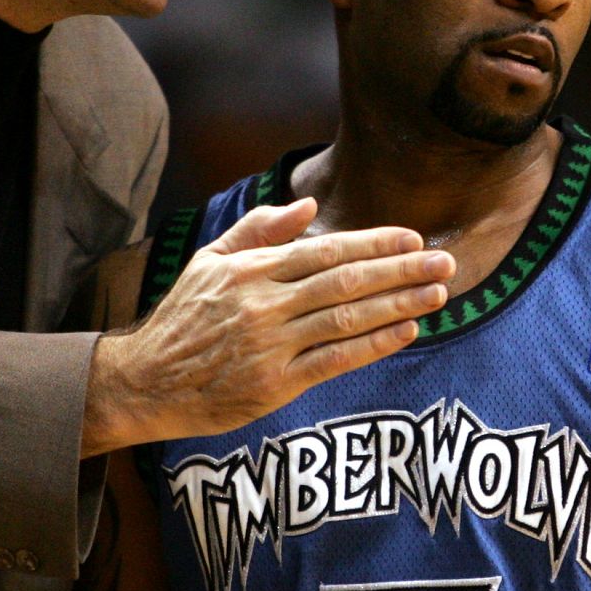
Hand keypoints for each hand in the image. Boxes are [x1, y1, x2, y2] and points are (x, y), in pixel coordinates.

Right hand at [82, 198, 453, 455]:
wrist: (145, 382)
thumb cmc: (182, 320)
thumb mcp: (208, 262)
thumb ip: (258, 230)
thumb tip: (308, 205)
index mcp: (249, 269)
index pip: (325, 249)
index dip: (374, 244)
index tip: (413, 238)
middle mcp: (262, 303)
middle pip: (345, 281)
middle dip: (401, 270)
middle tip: (446, 262)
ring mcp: (269, 346)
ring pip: (346, 319)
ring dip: (398, 305)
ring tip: (438, 293)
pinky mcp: (273, 385)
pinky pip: (334, 361)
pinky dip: (374, 345)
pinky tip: (406, 331)